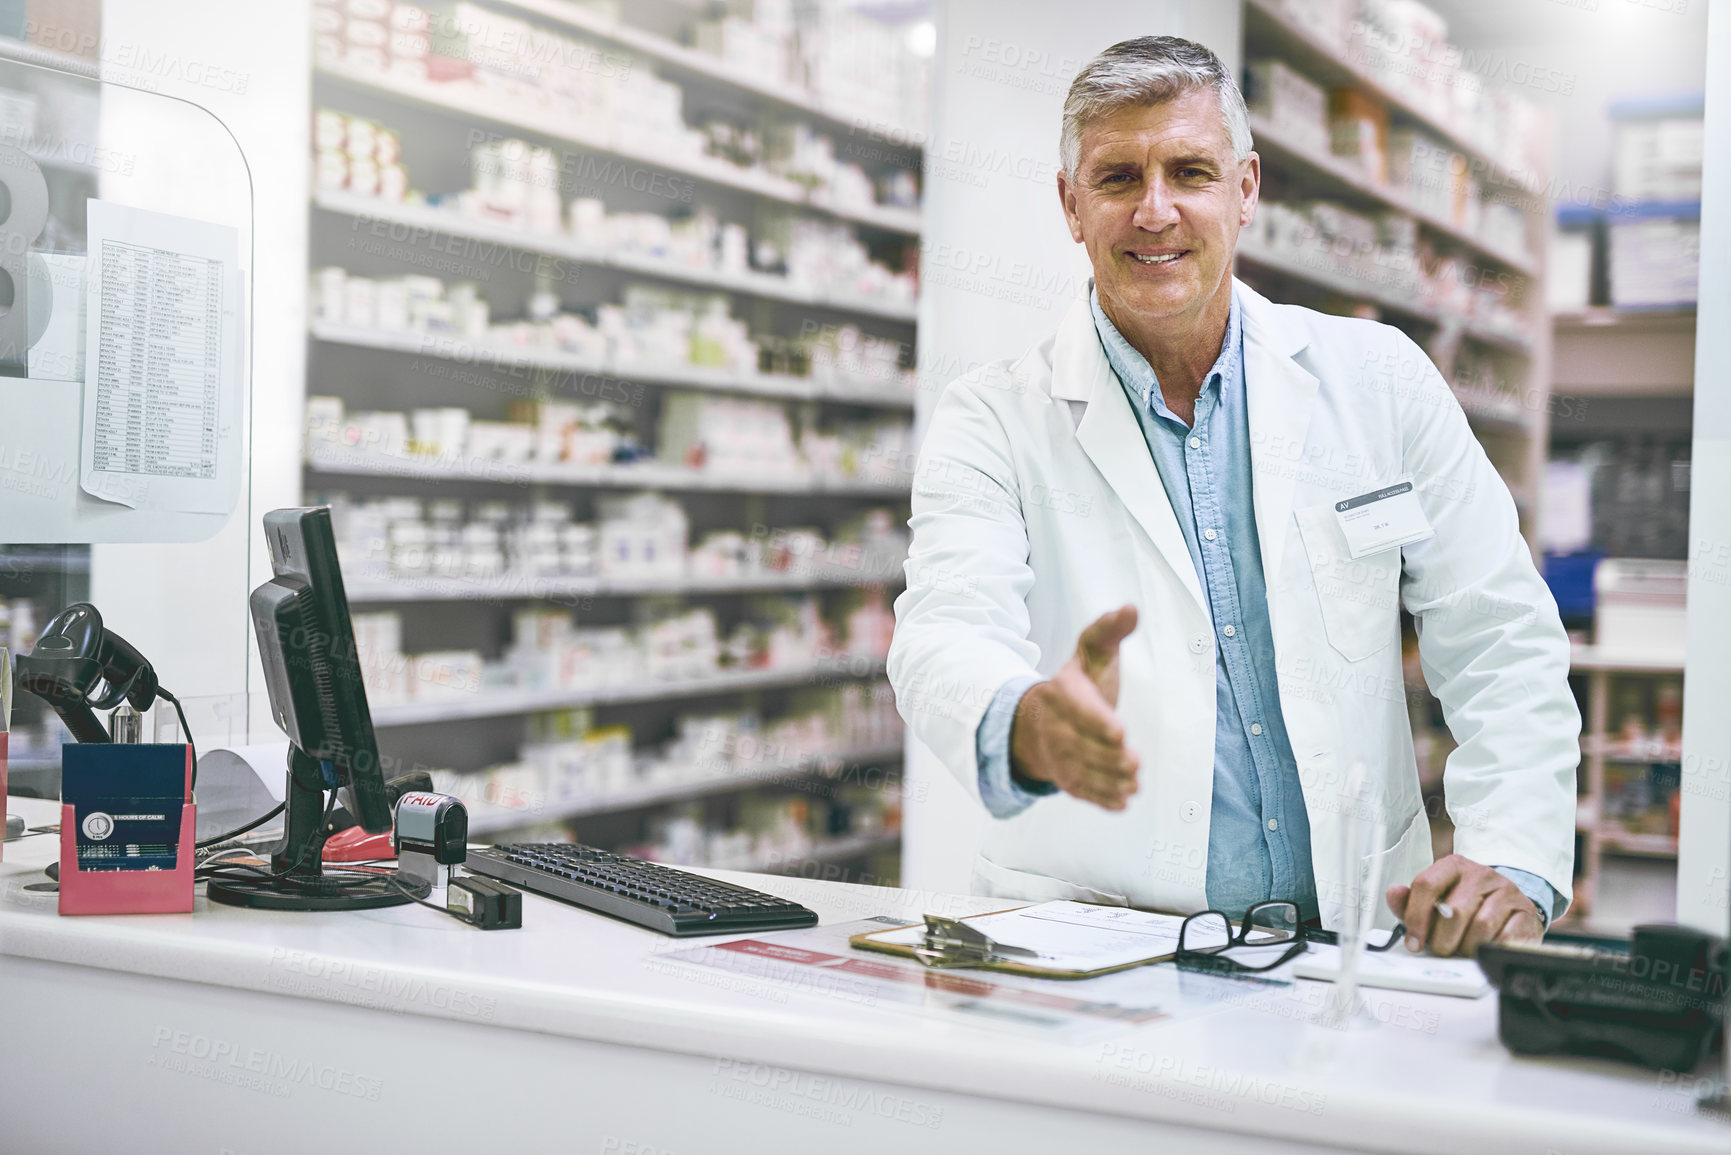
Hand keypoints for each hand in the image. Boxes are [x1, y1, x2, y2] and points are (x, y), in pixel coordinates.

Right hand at [1009, 605, 1139, 809]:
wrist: (1039, 719)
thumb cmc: (1078, 684)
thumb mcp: (1092, 653)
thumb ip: (1109, 631)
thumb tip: (1130, 608)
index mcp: (1063, 693)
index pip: (1080, 709)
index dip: (1098, 722)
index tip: (1120, 732)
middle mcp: (1056, 726)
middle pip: (1082, 746)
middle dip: (1108, 757)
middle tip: (1134, 764)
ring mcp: (1058, 755)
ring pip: (1082, 772)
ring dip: (1108, 781)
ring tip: (1133, 784)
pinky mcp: (1065, 777)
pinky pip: (1080, 791)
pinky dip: (1100, 799)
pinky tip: (1121, 803)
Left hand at [1385, 854, 1543, 957]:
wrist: (1510, 904)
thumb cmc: (1467, 904)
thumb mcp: (1436, 899)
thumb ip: (1410, 901)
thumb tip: (1393, 893)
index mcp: (1453, 866)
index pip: (1426, 885)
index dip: (1415, 917)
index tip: (1413, 941)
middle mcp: (1481, 874)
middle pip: (1453, 910)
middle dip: (1442, 939)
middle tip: (1441, 949)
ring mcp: (1506, 891)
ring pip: (1480, 926)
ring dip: (1466, 947)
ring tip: (1463, 949)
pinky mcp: (1526, 912)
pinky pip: (1505, 938)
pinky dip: (1490, 950)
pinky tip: (1484, 948)